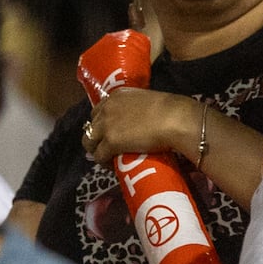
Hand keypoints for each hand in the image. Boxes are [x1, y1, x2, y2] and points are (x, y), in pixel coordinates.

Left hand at [82, 88, 197, 164]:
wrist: (174, 119)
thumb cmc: (170, 110)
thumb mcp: (147, 102)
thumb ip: (139, 109)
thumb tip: (144, 121)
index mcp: (116, 96)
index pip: (99, 110)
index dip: (102, 124)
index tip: (110, 133)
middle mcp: (107, 108)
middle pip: (90, 126)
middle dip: (96, 137)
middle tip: (107, 147)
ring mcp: (106, 125)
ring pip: (89, 142)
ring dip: (97, 151)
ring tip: (108, 159)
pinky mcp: (111, 142)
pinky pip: (99, 156)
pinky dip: (104, 163)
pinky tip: (113, 167)